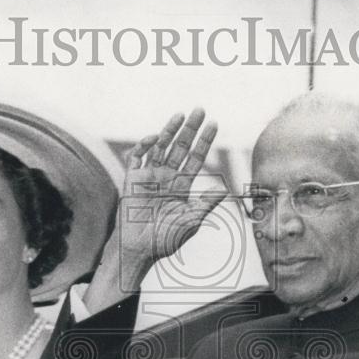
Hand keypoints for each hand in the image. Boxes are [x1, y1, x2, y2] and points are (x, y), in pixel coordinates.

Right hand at [118, 108, 226, 268]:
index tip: (214, 124)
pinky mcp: (133, 179)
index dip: (204, 141)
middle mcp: (166, 178)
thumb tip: (225, 189)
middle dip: (190, 129)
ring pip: (160, 147)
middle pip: (180, 147)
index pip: (196, 158)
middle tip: (200, 110)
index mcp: (181, 186)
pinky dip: (144, 145)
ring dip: (170, 130)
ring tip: (180, 114)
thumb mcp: (192, 220)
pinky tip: (155, 137)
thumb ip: (207, 203)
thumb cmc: (166, 239)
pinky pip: (137, 157)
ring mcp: (149, 176)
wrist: (141, 249)